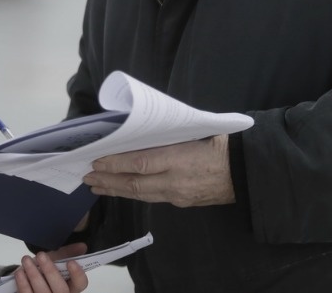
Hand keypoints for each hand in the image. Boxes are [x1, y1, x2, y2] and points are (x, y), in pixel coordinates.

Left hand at [13, 243, 88, 292]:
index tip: (70, 262)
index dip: (77, 274)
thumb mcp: (58, 260)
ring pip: (42, 292)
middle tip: (40, 255)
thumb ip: (69, 253)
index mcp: (72, 286)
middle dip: (50, 270)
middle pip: (60, 289)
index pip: (80, 283)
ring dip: (33, 274)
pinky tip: (20, 272)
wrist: (30, 279)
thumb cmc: (47, 270)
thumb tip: (82, 246)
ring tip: (26, 260)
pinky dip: (23, 283)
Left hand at [83, 134, 234, 206]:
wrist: (244, 171)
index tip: (97, 161)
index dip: (116, 163)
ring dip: (115, 190)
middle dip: (108, 180)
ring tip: (96, 186)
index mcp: (179, 158)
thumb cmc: (220, 143)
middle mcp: (175, 180)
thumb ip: (168, 134)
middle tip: (87, 177)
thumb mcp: (195, 131)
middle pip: (134, 184)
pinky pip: (151, 197)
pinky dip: (132, 193)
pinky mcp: (180, 202)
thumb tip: (139, 128)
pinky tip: (121, 190)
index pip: (139, 163)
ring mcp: (177, 194)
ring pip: (139, 194)